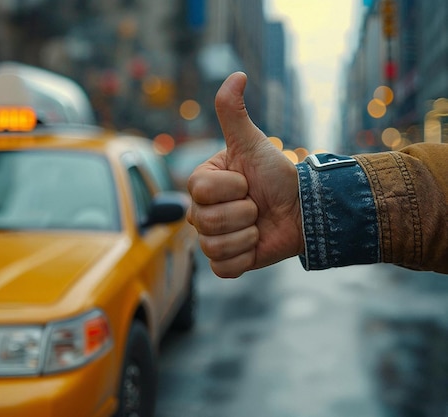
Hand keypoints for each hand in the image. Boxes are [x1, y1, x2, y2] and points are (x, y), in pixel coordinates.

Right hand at [186, 72, 303, 277]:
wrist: (304, 208)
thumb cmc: (276, 173)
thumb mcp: (254, 142)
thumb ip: (235, 112)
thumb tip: (236, 74)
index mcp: (201, 185)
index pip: (201, 191)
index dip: (231, 187)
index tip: (246, 181)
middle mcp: (201, 213)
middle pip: (205, 222)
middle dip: (243, 211)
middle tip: (257, 205)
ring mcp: (212, 239)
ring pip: (213, 246)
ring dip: (247, 234)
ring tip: (258, 224)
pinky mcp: (226, 263)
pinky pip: (222, 268)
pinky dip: (244, 258)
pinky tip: (256, 244)